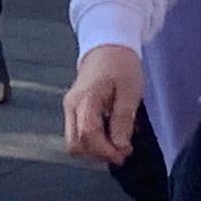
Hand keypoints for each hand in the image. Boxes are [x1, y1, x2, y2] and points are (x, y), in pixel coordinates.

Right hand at [63, 43, 144, 165]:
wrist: (108, 46)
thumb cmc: (120, 64)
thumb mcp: (130, 92)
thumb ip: (123, 121)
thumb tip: (120, 147)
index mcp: (85, 99)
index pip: (87, 136)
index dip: (105, 151)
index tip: (123, 154)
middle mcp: (72, 105)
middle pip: (75, 145)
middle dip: (97, 154)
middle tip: (120, 152)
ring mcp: (70, 107)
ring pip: (74, 142)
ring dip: (95, 149)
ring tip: (117, 142)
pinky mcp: (74, 109)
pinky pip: (78, 133)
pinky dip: (93, 141)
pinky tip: (110, 133)